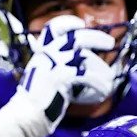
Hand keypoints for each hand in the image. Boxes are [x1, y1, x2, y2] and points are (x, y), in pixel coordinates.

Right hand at [18, 15, 116, 135]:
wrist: (26, 114)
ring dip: (102, 69)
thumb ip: (59, 65)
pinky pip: (86, 75)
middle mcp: (46, 54)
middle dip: (96, 37)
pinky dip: (98, 83)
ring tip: (110, 79)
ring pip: (85, 57)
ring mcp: (52, 64)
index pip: (52, 28)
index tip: (81, 24)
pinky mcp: (59, 77)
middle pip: (76, 37)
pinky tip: (104, 90)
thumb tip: (81, 60)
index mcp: (41, 52)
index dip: (67, 23)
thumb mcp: (46, 75)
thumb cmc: (39, 98)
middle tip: (109, 43)